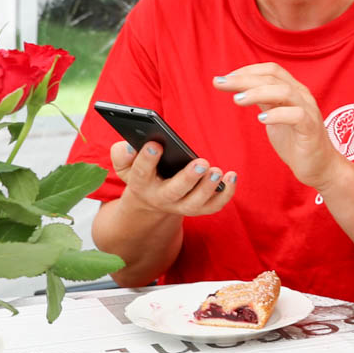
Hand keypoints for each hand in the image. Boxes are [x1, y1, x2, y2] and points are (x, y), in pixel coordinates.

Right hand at [108, 140, 237, 218]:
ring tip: (217, 170)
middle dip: (188, 178)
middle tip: (202, 163)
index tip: (156, 144)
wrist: (150, 202)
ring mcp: (182, 206)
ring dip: (208, 188)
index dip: (148, 159)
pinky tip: (231, 175)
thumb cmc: (142, 174)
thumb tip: (130, 146)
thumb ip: (122, 154)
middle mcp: (162, 198)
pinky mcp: (199, 208)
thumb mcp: (125, 165)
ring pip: (196, 203)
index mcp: (141, 184)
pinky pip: (214, 205)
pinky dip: (226, 193)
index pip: (142, 173)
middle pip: (174, 192)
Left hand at [214, 63, 342, 189]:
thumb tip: (240, 88)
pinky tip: (262, 119)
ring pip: (284, 91)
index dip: (247, 70)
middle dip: (244, 79)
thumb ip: (263, 100)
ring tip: (237, 100)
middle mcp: (302, 96)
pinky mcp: (311, 129)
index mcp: (293, 90)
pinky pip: (297, 115)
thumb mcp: (275, 116)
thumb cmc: (296, 141)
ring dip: (258, 92)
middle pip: (273, 78)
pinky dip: (278, 114)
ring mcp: (308, 111)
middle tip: (220, 83)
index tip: (225, 78)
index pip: (271, 70)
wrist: (319, 166)